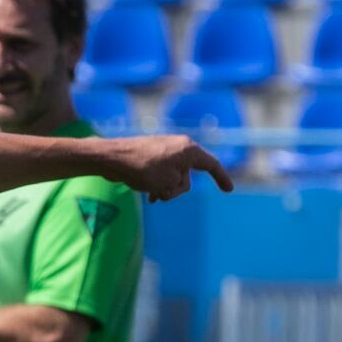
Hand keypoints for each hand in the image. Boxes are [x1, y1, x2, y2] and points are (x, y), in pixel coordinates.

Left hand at [99, 134, 235, 201]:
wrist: (113, 158)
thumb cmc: (143, 169)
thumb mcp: (169, 184)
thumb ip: (181, 184)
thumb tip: (172, 180)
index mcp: (189, 150)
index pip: (211, 165)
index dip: (221, 178)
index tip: (228, 190)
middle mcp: (179, 146)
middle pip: (188, 177)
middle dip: (176, 190)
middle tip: (161, 194)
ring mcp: (164, 150)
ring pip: (173, 178)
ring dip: (164, 190)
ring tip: (150, 194)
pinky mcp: (152, 155)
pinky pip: (161, 174)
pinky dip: (158, 185)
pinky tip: (148, 195)